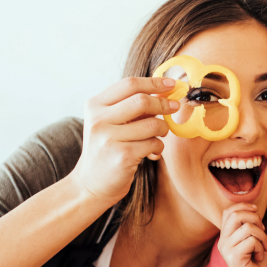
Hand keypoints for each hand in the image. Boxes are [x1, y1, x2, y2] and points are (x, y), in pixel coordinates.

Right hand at [70, 77, 178, 205]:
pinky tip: (152, 154)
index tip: (171, 84)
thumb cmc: (106, 150)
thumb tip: (164, 91)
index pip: (129, 84)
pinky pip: (154, 144)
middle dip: (164, 103)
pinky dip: (158, 148)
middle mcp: (98, 120)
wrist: (91, 184)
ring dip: (163, 130)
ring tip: (159, 137)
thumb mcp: (109, 123)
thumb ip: (129, 107)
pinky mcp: (122, 156)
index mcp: (95, 106)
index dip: (154, 82)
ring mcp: (109, 138)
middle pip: (142, 101)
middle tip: (175, 107)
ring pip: (152, 124)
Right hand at [217, 203, 266, 266]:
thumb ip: (248, 226)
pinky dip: (261, 248)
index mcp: (225, 236)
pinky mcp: (234, 257)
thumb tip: (253, 208)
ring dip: (262, 236)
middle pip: (237, 216)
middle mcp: (222, 242)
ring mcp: (227, 250)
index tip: (256, 210)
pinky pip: (252, 241)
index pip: (228, 212)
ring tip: (264, 247)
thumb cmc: (257, 263)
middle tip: (263, 232)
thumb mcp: (252, 240)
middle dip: (256, 219)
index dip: (243, 206)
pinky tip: (260, 257)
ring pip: (248, 228)